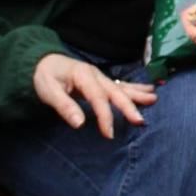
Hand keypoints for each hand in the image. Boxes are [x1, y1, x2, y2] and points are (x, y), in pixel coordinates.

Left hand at [33, 52, 157, 138]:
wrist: (42, 61)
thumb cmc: (45, 77)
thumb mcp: (48, 91)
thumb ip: (64, 106)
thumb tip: (80, 123)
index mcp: (83, 76)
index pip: (98, 98)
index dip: (105, 116)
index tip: (109, 134)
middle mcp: (96, 75)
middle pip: (115, 91)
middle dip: (128, 106)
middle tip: (140, 121)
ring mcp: (100, 77)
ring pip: (122, 86)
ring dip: (137, 94)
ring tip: (153, 99)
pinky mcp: (101, 81)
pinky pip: (121, 85)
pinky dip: (135, 88)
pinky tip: (148, 90)